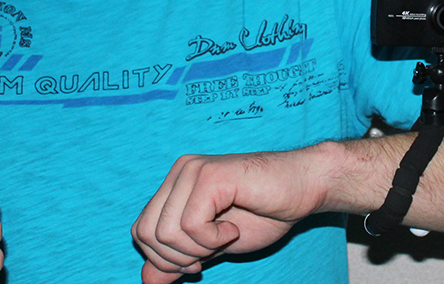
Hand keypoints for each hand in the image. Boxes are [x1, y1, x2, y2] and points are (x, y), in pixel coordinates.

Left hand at [131, 147, 335, 283]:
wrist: (303, 189)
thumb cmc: (264, 213)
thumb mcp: (213, 246)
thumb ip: (181, 260)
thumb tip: (147, 280)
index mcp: (175, 185)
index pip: (141, 230)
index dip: (164, 258)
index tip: (197, 261)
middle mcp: (179, 172)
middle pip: (146, 233)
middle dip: (177, 258)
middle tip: (210, 253)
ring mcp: (192, 171)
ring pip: (166, 232)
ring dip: (198, 249)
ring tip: (225, 237)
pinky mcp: (210, 176)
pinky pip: (191, 224)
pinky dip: (213, 239)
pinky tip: (233, 228)